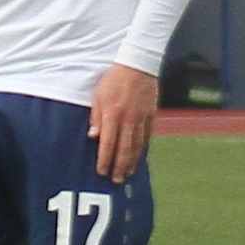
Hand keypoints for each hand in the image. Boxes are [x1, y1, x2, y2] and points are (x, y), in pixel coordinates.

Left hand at [85, 62, 159, 181]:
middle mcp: (128, 120)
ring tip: (128, 174)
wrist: (138, 64)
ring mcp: (141, 118)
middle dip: (119, 167)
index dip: (104, 160)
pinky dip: (143, 149)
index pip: (107, 144)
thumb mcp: (98, 95)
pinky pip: (147, 136)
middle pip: (124, 150)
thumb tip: (93, 137)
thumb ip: (96, 117)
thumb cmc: (114, 79)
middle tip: (116, 180)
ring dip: (132, 162)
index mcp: (112, 115)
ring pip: (137, 146)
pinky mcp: (151, 115)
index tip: (101, 172)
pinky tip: (140, 157)